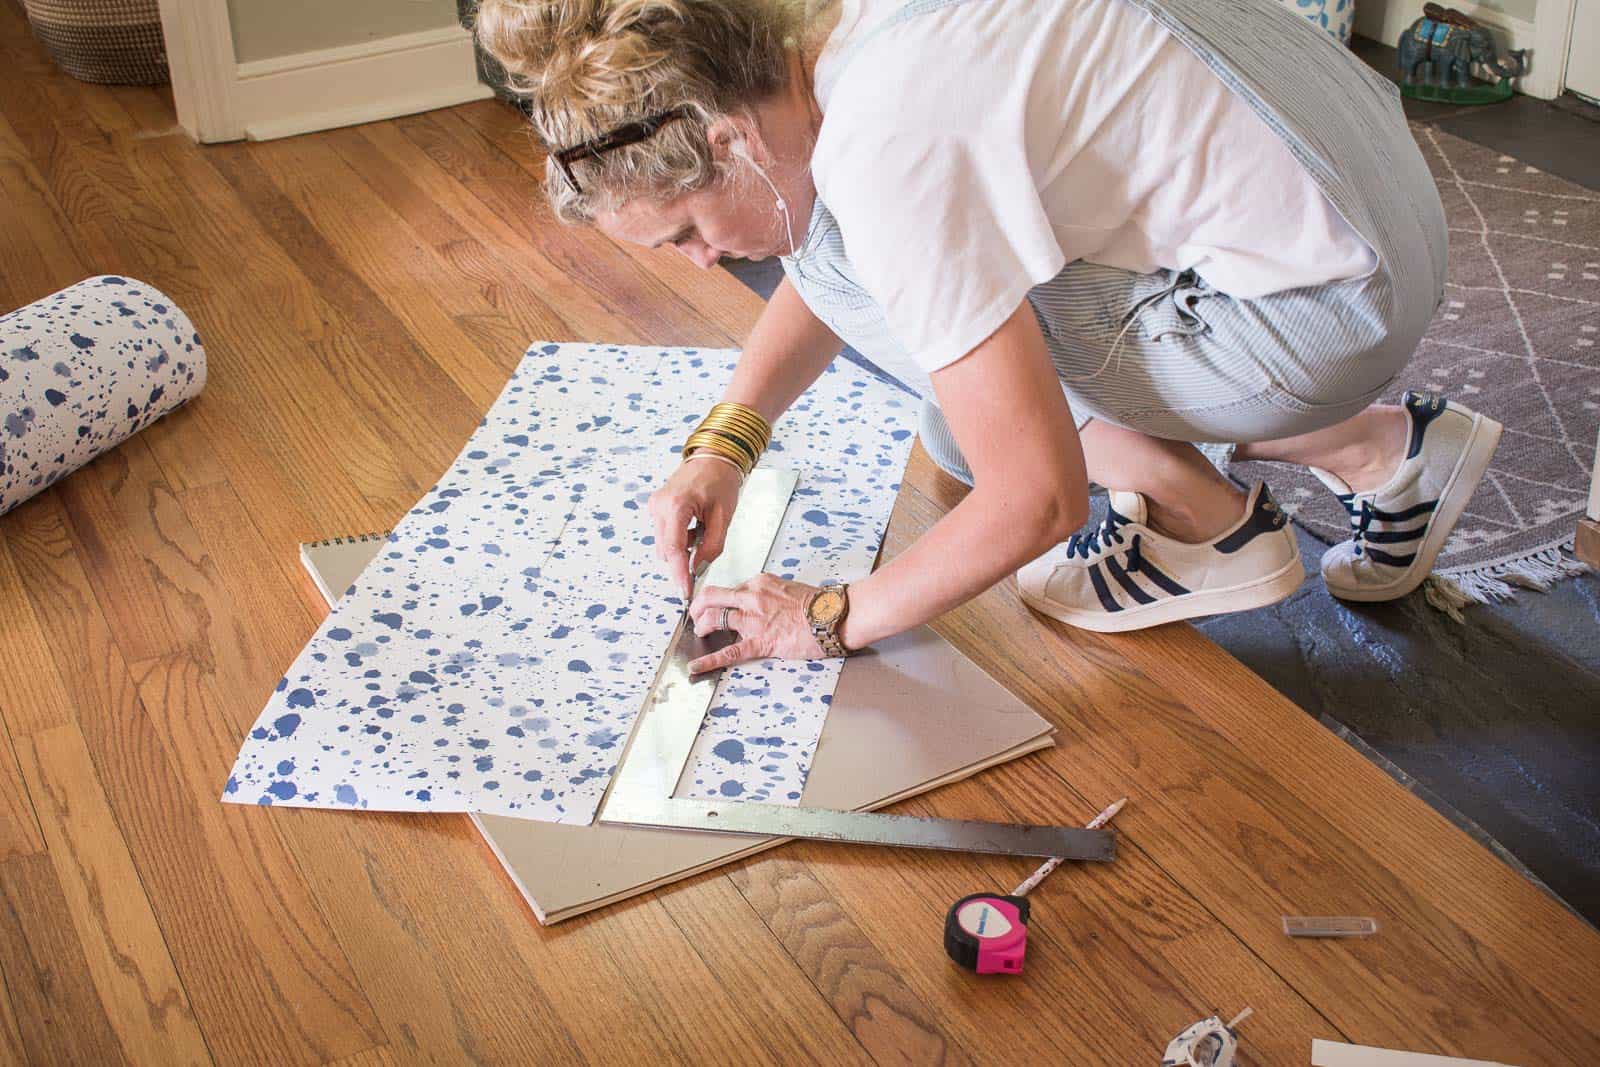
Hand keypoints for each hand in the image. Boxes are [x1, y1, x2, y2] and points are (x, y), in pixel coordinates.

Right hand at [648, 456, 742, 598]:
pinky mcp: (657, 507)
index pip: (674, 550)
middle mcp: (660, 506)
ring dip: (682, 548)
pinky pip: (665, 533)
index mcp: (676, 506)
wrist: (714, 457)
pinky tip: (695, 527)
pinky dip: (679, 538)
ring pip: (664, 544)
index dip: (679, 574)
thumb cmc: (720, 479)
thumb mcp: (723, 516)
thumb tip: (699, 567)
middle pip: (666, 550)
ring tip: (703, 532)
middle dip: (683, 561)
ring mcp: (655, 506)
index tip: (685, 591)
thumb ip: (712, 546)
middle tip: (703, 560)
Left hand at [686, 574, 828, 673]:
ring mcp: (754, 620)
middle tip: (695, 615)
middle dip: (698, 607)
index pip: (729, 589)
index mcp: (759, 583)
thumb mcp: (787, 587)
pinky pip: (730, 651)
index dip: (718, 599)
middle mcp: (752, 598)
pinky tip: (696, 666)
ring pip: (715, 619)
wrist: (833, 616)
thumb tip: (757, 602)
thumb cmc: (818, 604)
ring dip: (702, 627)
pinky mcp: (761, 641)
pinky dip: (709, 660)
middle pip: (712, 597)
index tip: (713, 604)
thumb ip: (768, 593)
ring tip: (699, 633)